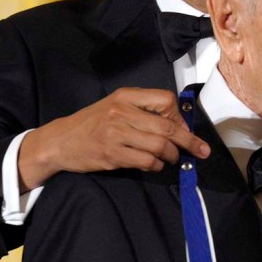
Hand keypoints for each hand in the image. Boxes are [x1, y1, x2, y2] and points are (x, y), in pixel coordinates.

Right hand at [18, 88, 209, 189]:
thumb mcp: (116, 106)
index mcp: (126, 96)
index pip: (166, 100)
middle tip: (201, 151)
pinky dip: (156, 165)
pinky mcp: (111, 154)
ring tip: (173, 159)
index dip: (179, 117)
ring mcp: (116, 133)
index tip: (183, 129)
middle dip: (189, 141)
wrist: (60, 140)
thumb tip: (178, 125)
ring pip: (160, 145)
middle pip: (168, 126)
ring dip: (173, 155)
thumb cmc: (92, 123)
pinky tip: (155, 165)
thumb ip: (143, 111)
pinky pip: (146, 161)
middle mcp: (121, 112)